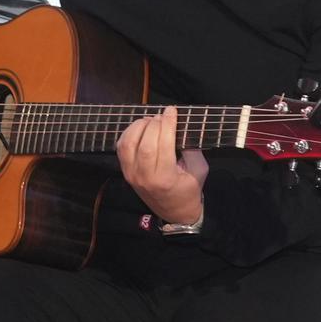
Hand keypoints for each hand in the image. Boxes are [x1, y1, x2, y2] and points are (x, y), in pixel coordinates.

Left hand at [116, 106, 208, 225]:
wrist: (175, 211)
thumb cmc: (189, 189)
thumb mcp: (199, 169)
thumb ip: (192, 148)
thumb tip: (180, 125)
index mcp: (165, 178)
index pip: (163, 144)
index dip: (167, 124)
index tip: (172, 110)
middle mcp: (145, 177)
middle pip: (144, 143)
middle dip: (154, 124)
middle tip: (163, 115)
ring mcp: (132, 175)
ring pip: (128, 144)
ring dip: (138, 127)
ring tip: (151, 120)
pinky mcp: (126, 172)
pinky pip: (121, 148)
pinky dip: (128, 134)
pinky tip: (140, 128)